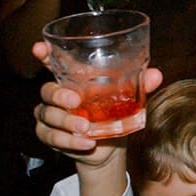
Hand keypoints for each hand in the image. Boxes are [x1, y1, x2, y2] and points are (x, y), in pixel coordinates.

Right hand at [31, 42, 162, 165]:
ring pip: (48, 115)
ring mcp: (50, 116)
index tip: (39, 48)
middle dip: (58, 95)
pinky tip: (86, 142)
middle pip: (47, 91)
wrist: (108, 148)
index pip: (53, 63)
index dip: (44, 54)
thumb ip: (139, 85)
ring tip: (86, 128)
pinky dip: (69, 141)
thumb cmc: (112, 114)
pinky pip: (51, 137)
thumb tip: (156, 74)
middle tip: (75, 102)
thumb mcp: (127, 99)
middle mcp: (57, 96)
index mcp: (73, 81)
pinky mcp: (50, 135)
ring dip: (66, 122)